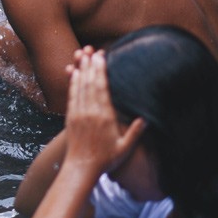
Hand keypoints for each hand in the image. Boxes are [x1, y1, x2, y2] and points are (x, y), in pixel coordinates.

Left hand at [63, 48, 143, 172]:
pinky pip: (72, 95)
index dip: (101, 71)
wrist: (81, 167)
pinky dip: (73, 82)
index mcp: (104, 117)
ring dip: (82, 69)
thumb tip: (146, 118)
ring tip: (83, 55)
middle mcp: (90, 112)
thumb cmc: (105, 159)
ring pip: (80, 86)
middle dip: (91, 65)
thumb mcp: (124, 147)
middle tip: (92, 50)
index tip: (101, 57)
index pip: (102, 88)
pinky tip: (74, 72)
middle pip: (90, 83)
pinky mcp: (70, 117)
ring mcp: (79, 113)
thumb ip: (135, 132)